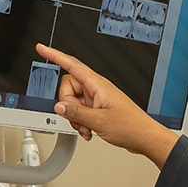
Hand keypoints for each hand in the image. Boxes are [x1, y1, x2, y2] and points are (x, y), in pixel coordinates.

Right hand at [33, 44, 179, 166]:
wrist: (145, 138)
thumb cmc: (131, 127)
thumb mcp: (98, 121)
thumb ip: (75, 113)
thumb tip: (59, 106)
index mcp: (97, 85)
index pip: (71, 64)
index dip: (55, 55)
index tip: (42, 48)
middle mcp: (97, 89)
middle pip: (68, 88)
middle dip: (68, 105)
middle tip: (78, 119)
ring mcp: (98, 99)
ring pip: (74, 102)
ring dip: (76, 117)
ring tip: (88, 128)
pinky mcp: (99, 109)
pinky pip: (82, 111)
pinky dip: (82, 122)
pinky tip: (90, 131)